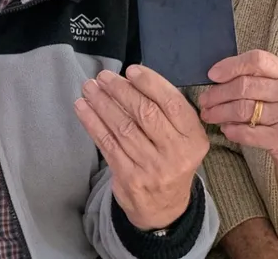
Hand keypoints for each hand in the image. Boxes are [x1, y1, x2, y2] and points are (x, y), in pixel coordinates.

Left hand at [74, 65, 208, 229]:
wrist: (164, 207)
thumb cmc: (171, 161)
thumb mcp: (183, 139)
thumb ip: (167, 112)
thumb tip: (131, 79)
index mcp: (193, 138)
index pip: (172, 103)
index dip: (150, 83)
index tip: (131, 70)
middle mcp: (176, 153)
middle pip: (146, 113)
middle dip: (121, 90)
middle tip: (104, 76)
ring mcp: (152, 167)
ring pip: (123, 127)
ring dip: (102, 104)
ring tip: (89, 87)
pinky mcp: (129, 177)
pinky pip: (108, 144)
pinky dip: (93, 123)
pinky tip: (83, 108)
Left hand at [198, 50, 277, 200]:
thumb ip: (265, 83)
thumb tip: (222, 79)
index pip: (258, 60)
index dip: (231, 65)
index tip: (212, 75)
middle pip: (245, 86)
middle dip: (218, 94)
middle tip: (205, 101)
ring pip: (242, 110)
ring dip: (220, 113)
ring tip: (209, 115)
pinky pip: (247, 133)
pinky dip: (232, 131)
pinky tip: (226, 130)